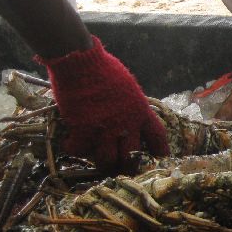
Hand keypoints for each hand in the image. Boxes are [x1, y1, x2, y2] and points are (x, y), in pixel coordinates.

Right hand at [40, 36, 169, 173]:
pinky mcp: (83, 129)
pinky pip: (80, 150)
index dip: (160, 152)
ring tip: (99, 162)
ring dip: (103, 164)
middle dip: (128, 167)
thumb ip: (133, 105)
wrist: (80, 61)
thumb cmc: (104, 68)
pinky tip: (72, 143)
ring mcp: (105, 128)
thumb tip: (133, 117)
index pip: (158, 137)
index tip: (160, 160)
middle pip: (132, 157)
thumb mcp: (128, 87)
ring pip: (107, 160)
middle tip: (123, 170)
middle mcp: (126, 123)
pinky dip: (75, 148)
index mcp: (141, 111)